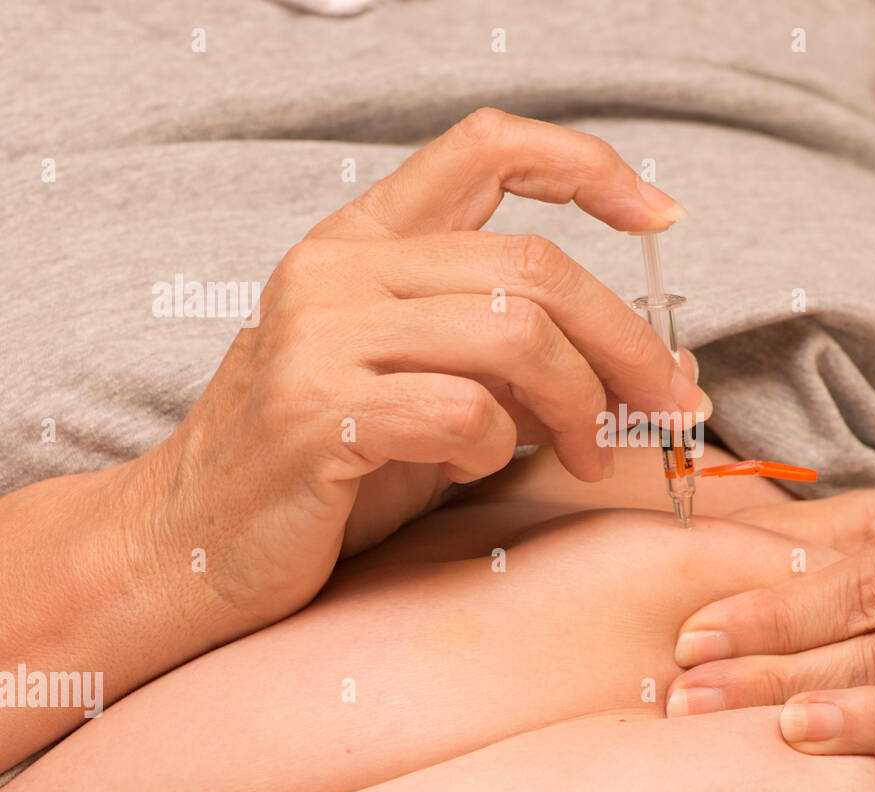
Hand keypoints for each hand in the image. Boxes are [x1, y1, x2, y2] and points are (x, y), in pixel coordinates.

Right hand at [144, 108, 709, 636]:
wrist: (190, 546)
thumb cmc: (322, 470)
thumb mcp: (427, 392)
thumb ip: (517, 362)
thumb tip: (648, 363)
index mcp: (364, 242)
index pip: (488, 148)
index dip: (588, 168)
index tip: (661, 216)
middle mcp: (337, 269)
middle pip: (535, 266)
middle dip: (627, 341)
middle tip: (670, 403)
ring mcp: (320, 335)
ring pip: (516, 335)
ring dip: (580, 404)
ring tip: (583, 453)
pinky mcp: (315, 413)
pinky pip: (466, 412)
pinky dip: (497, 448)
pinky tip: (469, 466)